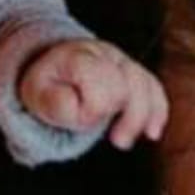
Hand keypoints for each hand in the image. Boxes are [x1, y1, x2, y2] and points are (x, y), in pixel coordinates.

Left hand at [19, 39, 168, 148]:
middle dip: (127, 115)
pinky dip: (157, 110)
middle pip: (131, 82)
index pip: (101, 84)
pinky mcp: (132, 71)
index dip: (95, 109)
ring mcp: (121, 60)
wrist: (53, 66)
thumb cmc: (47, 83)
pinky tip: (152, 132)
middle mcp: (104, 53)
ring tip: (127, 140)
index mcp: (79, 57)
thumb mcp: (36, 95)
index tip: (81, 120)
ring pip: (146, 83)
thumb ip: (56, 104)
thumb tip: (82, 112)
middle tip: (115, 140)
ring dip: (143, 117)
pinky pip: (154, 86)